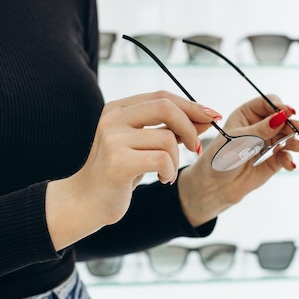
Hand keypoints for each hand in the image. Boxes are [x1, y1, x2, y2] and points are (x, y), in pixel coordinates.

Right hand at [45, 90, 220, 249]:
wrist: (86, 201)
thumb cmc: (118, 172)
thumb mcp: (144, 145)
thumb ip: (170, 130)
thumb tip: (204, 118)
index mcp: (118, 109)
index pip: (162, 97)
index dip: (191, 105)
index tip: (212, 116)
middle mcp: (112, 118)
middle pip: (166, 107)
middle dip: (190, 127)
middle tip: (197, 147)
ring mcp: (113, 138)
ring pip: (167, 139)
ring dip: (176, 160)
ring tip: (167, 172)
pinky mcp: (118, 162)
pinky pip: (162, 159)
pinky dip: (170, 171)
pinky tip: (162, 179)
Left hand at [177, 94, 298, 226]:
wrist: (214, 188)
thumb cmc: (219, 159)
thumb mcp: (238, 141)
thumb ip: (261, 130)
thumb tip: (282, 116)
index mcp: (246, 115)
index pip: (267, 103)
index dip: (280, 106)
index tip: (290, 112)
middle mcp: (258, 126)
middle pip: (282, 119)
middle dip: (292, 124)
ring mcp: (266, 143)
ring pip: (287, 136)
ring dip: (294, 141)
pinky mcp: (272, 160)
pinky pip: (285, 156)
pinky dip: (289, 159)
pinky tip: (289, 164)